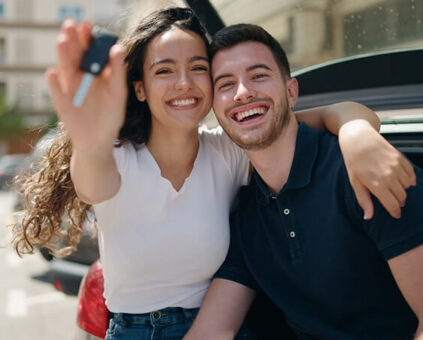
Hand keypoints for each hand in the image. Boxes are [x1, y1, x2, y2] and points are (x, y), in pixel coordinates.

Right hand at [46, 19, 126, 154]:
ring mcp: (70, 88)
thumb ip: (117, 72)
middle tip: (71, 24)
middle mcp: (81, 77)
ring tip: (63, 40)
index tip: (89, 26)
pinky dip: (53, 82)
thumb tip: (118, 48)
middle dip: (73, 39)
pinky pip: (56, 90)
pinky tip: (53, 72)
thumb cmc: (111, 117)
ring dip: (62, 53)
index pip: (90, 51)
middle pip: (75, 54)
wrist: (99, 141)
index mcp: (95, 72)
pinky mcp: (62, 101)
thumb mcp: (118, 93)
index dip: (88, 38)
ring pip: (64, 67)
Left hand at [339, 119, 415, 218]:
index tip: (396, 215)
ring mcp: (396, 166)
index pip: (392, 204)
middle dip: (399, 202)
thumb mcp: (354, 182)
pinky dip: (410, 180)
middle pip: (401, 197)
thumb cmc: (354, 162)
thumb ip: (363, 200)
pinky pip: (410, 174)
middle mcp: (389, 176)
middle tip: (395, 203)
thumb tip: (368, 217)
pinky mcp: (400, 158)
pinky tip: (406, 182)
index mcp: (376, 184)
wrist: (358, 139)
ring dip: (403, 191)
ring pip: (407, 186)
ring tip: (396, 191)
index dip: (395, 212)